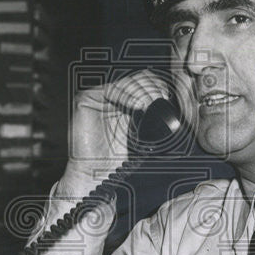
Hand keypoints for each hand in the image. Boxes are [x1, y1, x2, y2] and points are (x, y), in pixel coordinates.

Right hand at [62, 69, 174, 189]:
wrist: (93, 174)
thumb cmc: (113, 160)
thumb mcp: (139, 137)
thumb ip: (149, 120)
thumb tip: (170, 107)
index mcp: (122, 104)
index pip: (141, 84)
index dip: (154, 85)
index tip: (166, 95)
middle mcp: (110, 98)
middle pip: (134, 80)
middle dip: (149, 86)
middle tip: (160, 97)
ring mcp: (97, 98)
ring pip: (124, 83)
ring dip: (141, 91)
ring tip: (151, 102)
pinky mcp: (85, 100)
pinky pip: (109, 91)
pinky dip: (126, 95)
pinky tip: (138, 105)